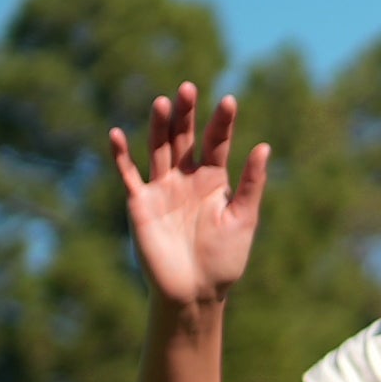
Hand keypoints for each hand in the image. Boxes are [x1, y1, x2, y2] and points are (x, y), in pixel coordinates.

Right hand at [107, 83, 267, 309]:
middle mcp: (186, 178)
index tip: (229, 101)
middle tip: (189, 88)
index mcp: (214, 179)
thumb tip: (264, 146)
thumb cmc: (224, 260)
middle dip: (187, 114)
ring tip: (163, 103)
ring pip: (158, 149)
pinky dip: (121, 155)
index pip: (217, 142)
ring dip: (159, 127)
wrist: (195, 292)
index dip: (222, 122)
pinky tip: (116, 134)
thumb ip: (251, 184)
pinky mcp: (140, 203)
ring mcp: (161, 189)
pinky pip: (128, 175)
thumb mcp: (243, 219)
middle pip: (184, 137)